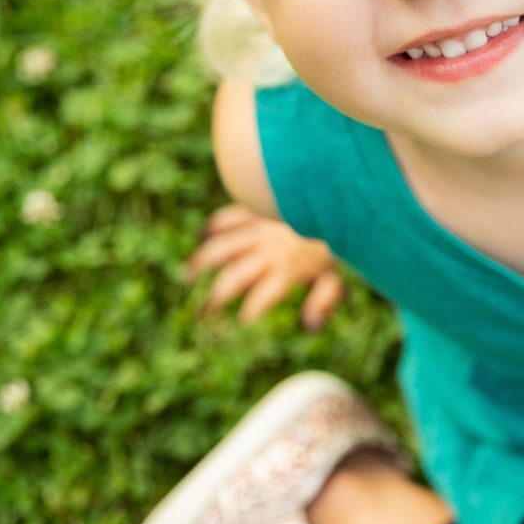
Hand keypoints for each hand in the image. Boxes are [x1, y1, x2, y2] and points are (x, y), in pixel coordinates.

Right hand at [181, 203, 344, 328]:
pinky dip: (212, 227)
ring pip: (219, 247)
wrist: (335, 198)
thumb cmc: (337, 241)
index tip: (242, 322)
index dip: (250, 312)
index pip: (261, 297)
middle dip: (215, 298)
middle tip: (203, 315)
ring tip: (186, 276)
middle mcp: (267, 250)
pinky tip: (203, 238)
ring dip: (201, 262)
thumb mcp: (337, 274)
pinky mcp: (254, 210)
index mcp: (287, 269)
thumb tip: (310, 325)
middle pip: (232, 278)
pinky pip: (225, 217)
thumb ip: (324, 300)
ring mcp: (258, 228)